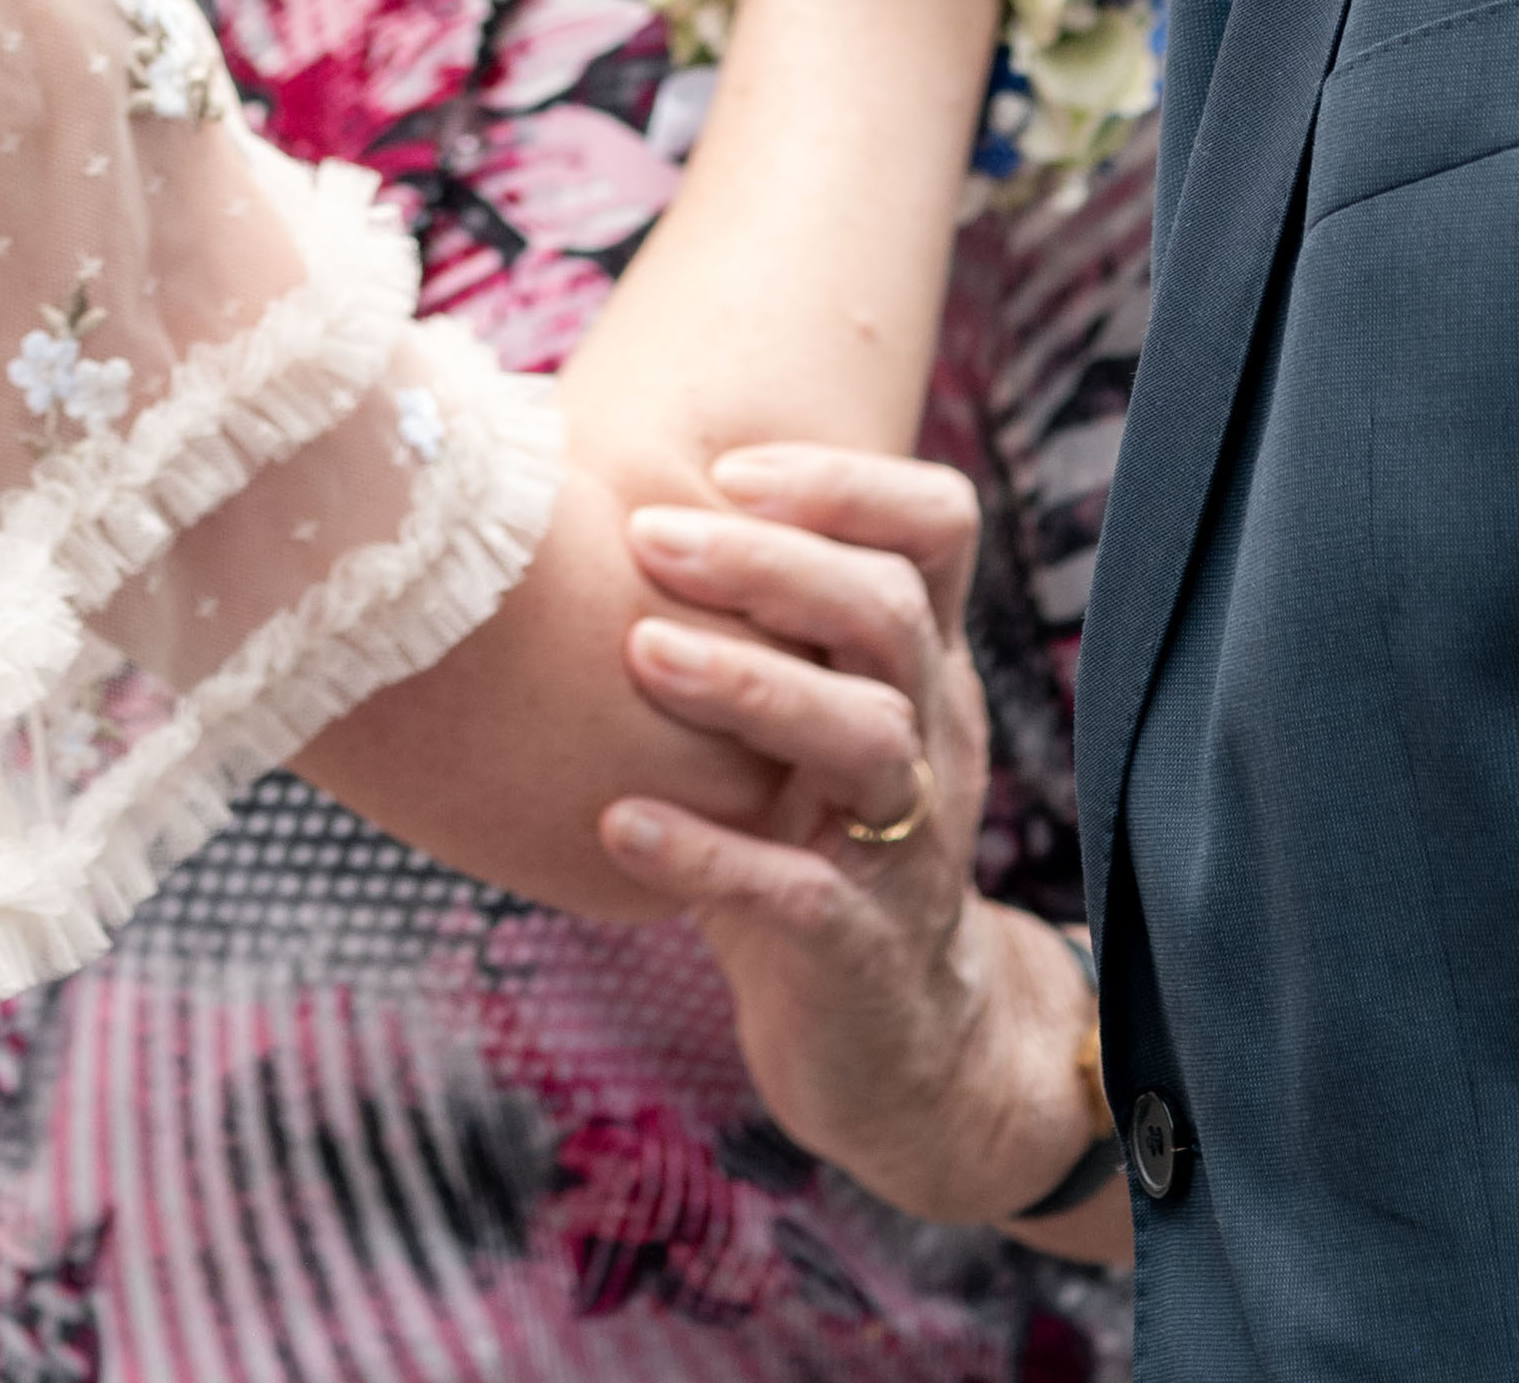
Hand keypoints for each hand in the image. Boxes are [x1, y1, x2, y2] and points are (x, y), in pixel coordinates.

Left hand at [597, 444, 1100, 1233]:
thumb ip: (743, 624)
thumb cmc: (806, 843)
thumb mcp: (802, 725)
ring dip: (750, 685)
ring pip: (868, 738)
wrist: (895, 1049)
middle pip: (890, 613)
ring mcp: (908, 846)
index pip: (938, 529)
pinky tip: (618, 825)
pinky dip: (709, 854)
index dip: (846, 482)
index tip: (727, 468)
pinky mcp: (862, 953)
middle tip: (648, 535)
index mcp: (921, 665)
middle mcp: (932, 736)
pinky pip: (802, 894)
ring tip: (638, 651)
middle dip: (770, 562)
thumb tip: (580, 495)